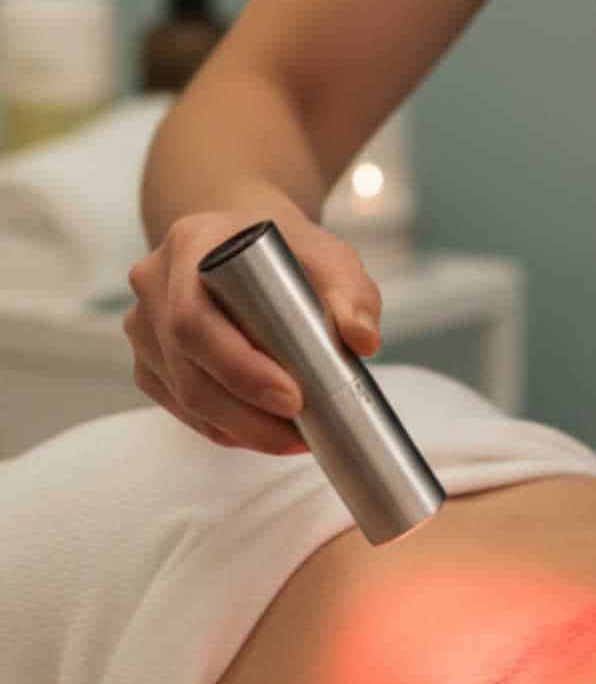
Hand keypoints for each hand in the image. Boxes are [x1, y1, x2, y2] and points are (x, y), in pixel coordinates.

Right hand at [124, 210, 380, 451]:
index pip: (196, 319)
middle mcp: (153, 284)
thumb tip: (363, 341)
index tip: (294, 398)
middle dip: (246, 415)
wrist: (247, 248)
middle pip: (187, 369)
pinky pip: (183, 409)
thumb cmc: (289, 253)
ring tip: (296, 439)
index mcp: (190, 244)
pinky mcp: (150, 362)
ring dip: (241, 430)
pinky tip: (266, 434)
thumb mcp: (332, 260)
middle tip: (300, 435)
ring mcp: (144, 326)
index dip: (240, 369)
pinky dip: (226, 429)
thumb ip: (353, 296)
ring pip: (184, 397)